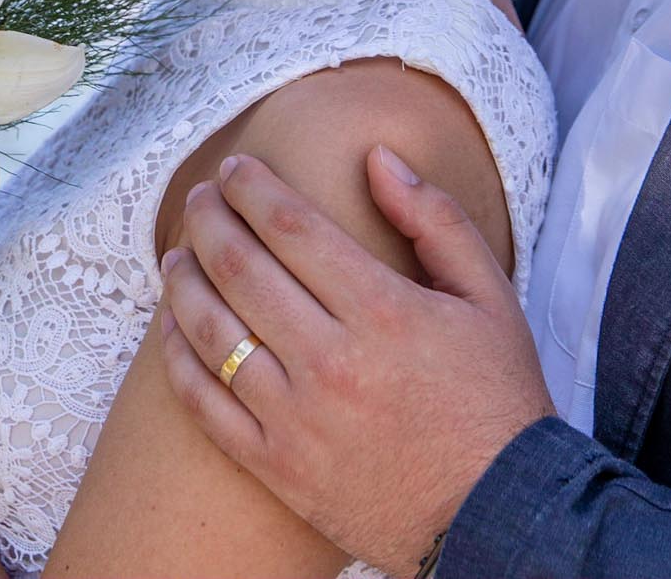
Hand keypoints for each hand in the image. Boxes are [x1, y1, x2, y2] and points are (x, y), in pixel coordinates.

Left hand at [157, 147, 555, 574]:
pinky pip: (204, 404)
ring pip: (210, 331)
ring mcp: (298, 419)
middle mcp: (333, 362)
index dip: (252, 186)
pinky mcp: (277, 468)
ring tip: (177, 253)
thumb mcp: (489, 297)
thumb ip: (435, 218)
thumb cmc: (497, 398)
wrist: (499, 514)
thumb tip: (377, 155)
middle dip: (209, 218)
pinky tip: (171, 326)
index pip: (291, 225)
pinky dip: (176, 358)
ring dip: (182, 281)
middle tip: (199, 197)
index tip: (235, 167)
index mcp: (384, 311)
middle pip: (240, 267)